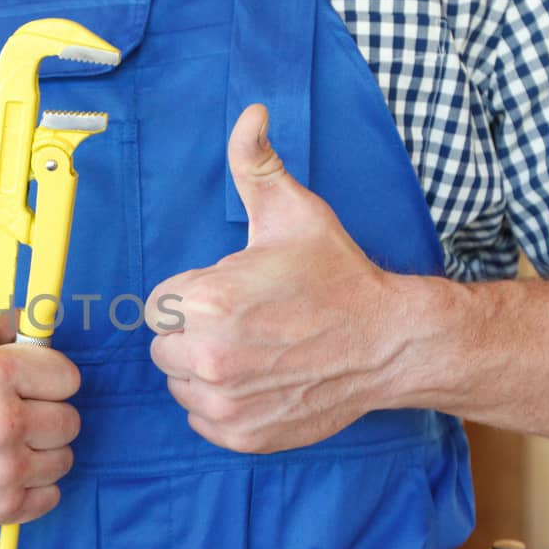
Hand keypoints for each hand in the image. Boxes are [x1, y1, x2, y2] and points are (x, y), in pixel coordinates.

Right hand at [0, 315, 80, 535]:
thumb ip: (0, 327)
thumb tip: (39, 324)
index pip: (67, 378)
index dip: (49, 378)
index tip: (33, 385)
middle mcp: (0, 424)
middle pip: (69, 421)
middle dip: (46, 414)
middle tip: (15, 414)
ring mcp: (1, 472)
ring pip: (62, 459)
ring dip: (40, 452)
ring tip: (4, 445)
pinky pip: (49, 496)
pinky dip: (32, 486)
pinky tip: (2, 472)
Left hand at [146, 104, 400, 452]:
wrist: (389, 342)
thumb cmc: (337, 276)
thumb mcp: (293, 213)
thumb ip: (255, 163)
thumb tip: (250, 113)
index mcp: (205, 301)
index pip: (159, 305)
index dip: (193, 296)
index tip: (232, 294)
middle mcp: (207, 356)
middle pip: (164, 345)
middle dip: (194, 333)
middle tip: (247, 323)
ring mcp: (223, 401)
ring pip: (180, 383)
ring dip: (205, 369)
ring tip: (256, 351)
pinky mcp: (239, 434)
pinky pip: (201, 418)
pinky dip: (223, 404)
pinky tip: (260, 381)